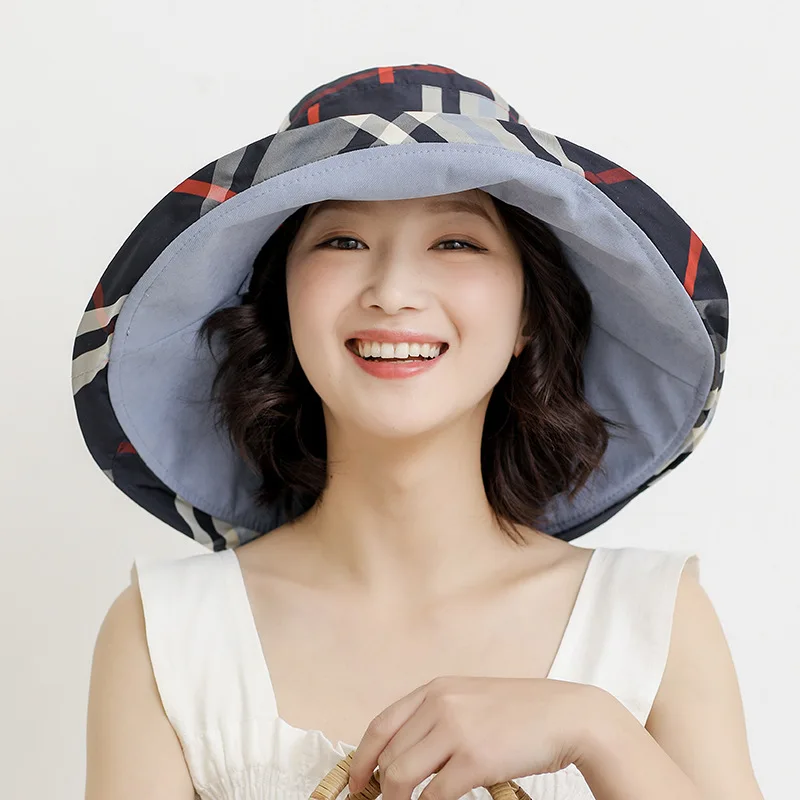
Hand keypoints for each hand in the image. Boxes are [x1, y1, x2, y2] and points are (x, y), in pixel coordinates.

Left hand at [346, 675, 601, 799]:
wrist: (567, 716)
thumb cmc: (521, 713)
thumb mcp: (470, 700)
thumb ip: (437, 717)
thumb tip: (404, 755)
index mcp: (436, 688)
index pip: (381, 725)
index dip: (362, 759)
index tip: (357, 783)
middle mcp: (439, 704)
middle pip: (389, 755)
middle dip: (380, 787)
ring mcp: (455, 730)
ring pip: (401, 777)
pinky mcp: (474, 759)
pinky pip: (433, 796)